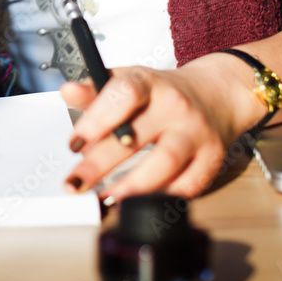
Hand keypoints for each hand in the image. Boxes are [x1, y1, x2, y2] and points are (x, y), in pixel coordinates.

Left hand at [60, 56, 262, 200]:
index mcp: (149, 81)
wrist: (213, 94)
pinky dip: (160, 196)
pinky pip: (186, 185)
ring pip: (164, 164)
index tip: (74, 143)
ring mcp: (196, 132)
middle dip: (99, 165)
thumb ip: (95, 90)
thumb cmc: (160, 92)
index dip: (96, 119)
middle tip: (74, 184)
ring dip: (131, 187)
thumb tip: (67, 91)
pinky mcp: (212, 158)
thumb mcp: (128, 81)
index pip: (123, 94)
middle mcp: (175, 105)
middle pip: (136, 138)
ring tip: (105, 197)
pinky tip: (138, 199)